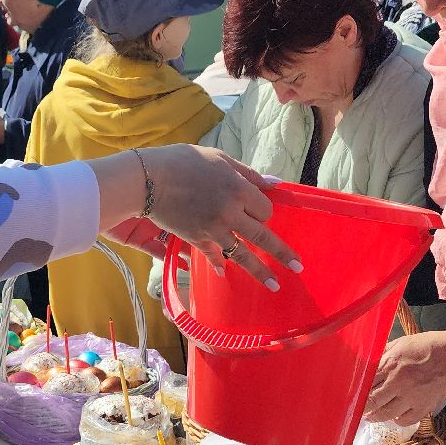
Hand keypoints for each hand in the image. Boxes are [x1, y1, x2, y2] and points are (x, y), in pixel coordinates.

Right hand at [140, 146, 300, 289]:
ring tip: (274, 285)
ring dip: (260, 272)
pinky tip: (223, 272)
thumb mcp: (219, 159)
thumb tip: (275, 183)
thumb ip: (248, 174)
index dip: (263, 210)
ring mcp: (214, 229)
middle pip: (263, 236)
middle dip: (282, 253)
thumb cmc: (184, 161)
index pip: (265, 209)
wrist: (147, 178)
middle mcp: (230, 212)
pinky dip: (219, 263)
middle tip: (298, 266)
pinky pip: (214, 255)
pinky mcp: (196, 238)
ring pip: (243, 254)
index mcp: (239, 189)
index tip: (257, 210)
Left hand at [363, 326, 445, 425]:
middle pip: (371, 402)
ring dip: (375, 416)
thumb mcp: (401, 343)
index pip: (364, 383)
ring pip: (385, 414)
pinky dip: (397, 420)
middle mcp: (398, 383)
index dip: (355, 391)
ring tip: (371, 415)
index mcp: (390, 364)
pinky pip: (404, 420)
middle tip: (356, 409)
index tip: (349, 395)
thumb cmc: (428, 347)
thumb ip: (382, 354)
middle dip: (361, 407)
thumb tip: (365, 360)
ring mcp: (411, 398)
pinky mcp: (423, 407)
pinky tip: (394, 415)